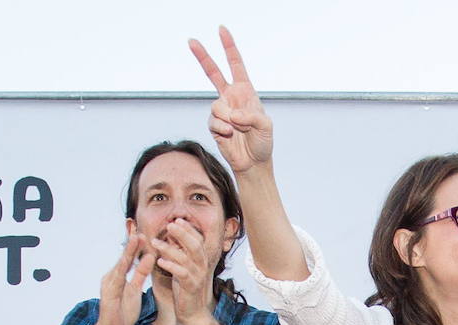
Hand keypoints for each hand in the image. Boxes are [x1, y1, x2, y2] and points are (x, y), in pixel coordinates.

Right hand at [86, 234, 155, 324]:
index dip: (135, 243)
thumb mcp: (136, 290)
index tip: (142, 228)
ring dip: (128, 250)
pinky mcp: (109, 292)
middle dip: (130, 240)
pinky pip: (118, 278)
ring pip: (121, 263)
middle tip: (136, 223)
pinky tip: (128, 259)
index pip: (128, 256)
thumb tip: (148, 257)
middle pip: (124, 255)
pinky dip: (124, 267)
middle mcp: (112, 276)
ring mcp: (109, 283)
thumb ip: (140, 273)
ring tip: (137, 236)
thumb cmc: (122, 312)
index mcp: (119, 275)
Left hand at [153, 219, 217, 324]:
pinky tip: (160, 261)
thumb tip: (172, 235)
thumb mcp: (183, 267)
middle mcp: (201, 265)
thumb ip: (180, 252)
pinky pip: (181, 274)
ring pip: (185, 258)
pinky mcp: (190, 286)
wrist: (192, 311)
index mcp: (200, 259)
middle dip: (182, 233)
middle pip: (194, 245)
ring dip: (169, 249)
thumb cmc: (185, 288)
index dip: (188, 229)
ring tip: (155, 242)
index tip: (177, 220)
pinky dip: (171, 266)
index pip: (197, 239)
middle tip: (170, 224)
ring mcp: (197, 276)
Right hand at [189, 27, 272, 173]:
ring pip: (215, 106)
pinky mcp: (214, 125)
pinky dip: (222, 129)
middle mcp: (231, 97)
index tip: (221, 29)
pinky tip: (230, 136)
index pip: (235, 64)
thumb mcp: (266, 126)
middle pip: (213, 73)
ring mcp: (221, 111)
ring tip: (238, 129)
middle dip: (203, 56)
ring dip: (228, 119)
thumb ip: (252, 116)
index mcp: (245, 91)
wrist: (253, 162)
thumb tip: (233, 114)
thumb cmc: (263, 142)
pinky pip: (213, 122)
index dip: (229, 47)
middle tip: (191, 40)